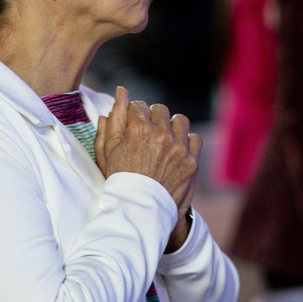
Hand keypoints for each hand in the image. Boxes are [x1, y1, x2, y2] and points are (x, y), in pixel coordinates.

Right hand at [94, 86, 201, 226]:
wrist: (139, 210)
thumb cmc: (119, 178)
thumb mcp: (108, 148)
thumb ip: (114, 118)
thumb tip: (121, 91)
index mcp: (138, 129)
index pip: (139, 105)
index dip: (135, 115)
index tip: (134, 126)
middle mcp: (161, 135)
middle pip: (160, 110)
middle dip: (153, 118)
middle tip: (148, 134)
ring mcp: (179, 148)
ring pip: (180, 120)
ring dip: (172, 126)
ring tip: (164, 139)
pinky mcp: (192, 161)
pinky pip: (194, 138)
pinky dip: (186, 141)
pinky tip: (176, 150)